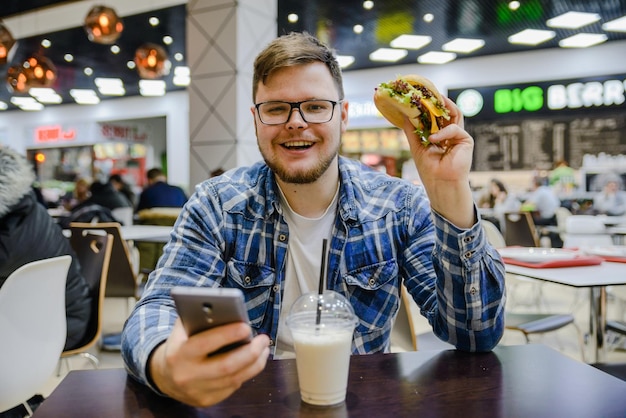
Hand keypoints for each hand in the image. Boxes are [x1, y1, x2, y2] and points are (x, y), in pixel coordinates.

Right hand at [149, 319, 269, 406]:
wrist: (164, 375)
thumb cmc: (180, 344)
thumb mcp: (182, 329)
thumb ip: (200, 318)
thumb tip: (228, 310)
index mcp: (179, 354)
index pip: (206, 344)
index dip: (228, 335)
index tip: (246, 327)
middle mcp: (187, 375)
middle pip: (226, 366)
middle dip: (250, 352)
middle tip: (263, 339)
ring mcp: (197, 391)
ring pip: (235, 379)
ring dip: (255, 363)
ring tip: (264, 348)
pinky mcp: (206, 401)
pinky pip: (233, 387)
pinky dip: (246, 373)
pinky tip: (254, 361)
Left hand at [401, 97, 474, 227]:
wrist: (440, 183)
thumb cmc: (429, 169)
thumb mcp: (417, 146)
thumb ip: (412, 131)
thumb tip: (405, 115)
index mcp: (439, 136)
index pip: (436, 117)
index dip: (429, 107)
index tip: (420, 98)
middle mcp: (450, 135)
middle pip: (446, 112)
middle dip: (438, 102)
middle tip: (428, 93)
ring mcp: (458, 137)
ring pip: (454, 115)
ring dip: (444, 107)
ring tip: (434, 100)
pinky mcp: (465, 140)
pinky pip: (454, 129)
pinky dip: (443, 132)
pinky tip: (433, 139)